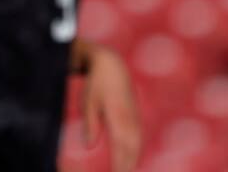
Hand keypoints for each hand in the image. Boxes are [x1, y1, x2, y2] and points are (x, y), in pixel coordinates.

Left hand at [82, 45, 140, 171]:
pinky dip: (135, 150)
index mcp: (118, 118)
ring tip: (125, 170)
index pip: (121, 148)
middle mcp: (130, 120)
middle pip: (132, 150)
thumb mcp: (88, 102)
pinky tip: (131, 158)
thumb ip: (90, 125)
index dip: (119, 164)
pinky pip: (138, 138)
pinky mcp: (135, 116)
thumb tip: (89, 146)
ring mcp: (135, 118)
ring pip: (137, 145)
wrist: (112, 66)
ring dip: (133, 160)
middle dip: (127, 166)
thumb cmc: (96, 84)